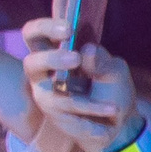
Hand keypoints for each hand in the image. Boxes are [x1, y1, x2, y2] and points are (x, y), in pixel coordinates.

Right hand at [22, 20, 140, 151]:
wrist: (119, 123)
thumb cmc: (112, 89)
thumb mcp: (114, 70)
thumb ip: (100, 59)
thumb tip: (87, 50)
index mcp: (56, 51)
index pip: (35, 34)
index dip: (45, 28)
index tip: (69, 28)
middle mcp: (45, 72)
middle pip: (31, 62)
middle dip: (51, 59)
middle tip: (76, 58)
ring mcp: (47, 95)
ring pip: (51, 94)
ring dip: (84, 99)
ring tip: (113, 105)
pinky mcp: (54, 114)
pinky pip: (70, 114)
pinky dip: (94, 111)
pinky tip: (112, 111)